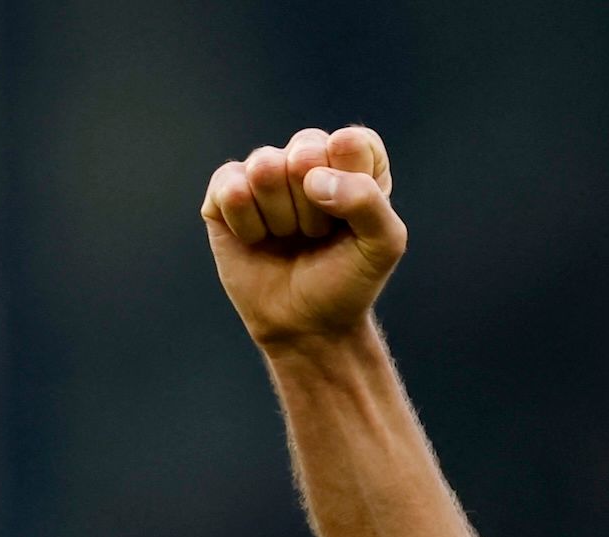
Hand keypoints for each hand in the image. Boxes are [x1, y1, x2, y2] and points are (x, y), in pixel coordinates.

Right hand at [201, 125, 403, 348]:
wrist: (306, 322)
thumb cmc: (348, 280)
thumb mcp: (383, 245)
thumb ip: (368, 201)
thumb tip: (312, 177)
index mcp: (352, 162)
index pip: (351, 142)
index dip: (350, 182)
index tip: (352, 219)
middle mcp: (306, 159)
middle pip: (305, 151)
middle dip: (315, 207)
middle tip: (318, 234)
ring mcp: (263, 172)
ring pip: (265, 168)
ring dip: (282, 218)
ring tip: (290, 237)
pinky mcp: (224, 192)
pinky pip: (231, 188)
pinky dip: (249, 225)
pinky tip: (259, 240)